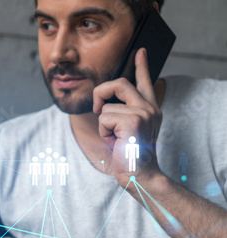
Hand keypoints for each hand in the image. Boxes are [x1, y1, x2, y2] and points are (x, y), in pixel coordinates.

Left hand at [92, 48, 162, 186]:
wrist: (139, 175)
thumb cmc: (129, 156)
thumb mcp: (126, 132)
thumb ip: (122, 114)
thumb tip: (104, 103)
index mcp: (150, 109)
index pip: (145, 82)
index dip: (141, 65)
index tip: (139, 51)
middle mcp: (150, 108)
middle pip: (119, 83)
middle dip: (100, 93)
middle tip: (97, 108)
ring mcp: (144, 113)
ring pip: (106, 106)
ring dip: (103, 126)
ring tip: (115, 139)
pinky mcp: (134, 120)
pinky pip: (104, 118)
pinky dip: (103, 132)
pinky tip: (115, 143)